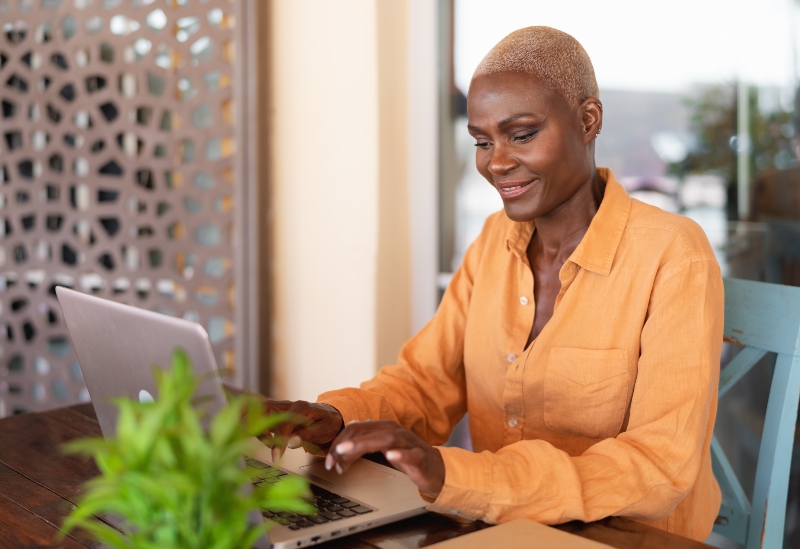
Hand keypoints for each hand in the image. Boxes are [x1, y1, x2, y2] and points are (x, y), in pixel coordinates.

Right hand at [261, 400, 343, 460]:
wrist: (331, 416)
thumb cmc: (328, 423)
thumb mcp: (323, 430)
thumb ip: (306, 434)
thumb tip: (290, 442)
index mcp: (302, 407)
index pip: (285, 422)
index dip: (279, 439)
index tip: (276, 456)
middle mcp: (289, 405)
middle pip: (267, 411)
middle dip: (261, 427)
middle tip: (266, 446)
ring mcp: (281, 408)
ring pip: (261, 413)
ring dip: (259, 427)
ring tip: (267, 445)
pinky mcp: (277, 414)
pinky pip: (263, 418)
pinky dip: (261, 429)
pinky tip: (268, 441)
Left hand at [325, 420, 444, 498]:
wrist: (436, 469)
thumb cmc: (406, 459)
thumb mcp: (380, 452)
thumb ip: (361, 447)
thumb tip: (337, 450)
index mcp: (382, 428)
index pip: (356, 428)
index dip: (339, 442)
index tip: (329, 460)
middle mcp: (394, 431)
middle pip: (366, 431)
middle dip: (345, 445)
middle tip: (332, 460)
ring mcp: (408, 442)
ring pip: (385, 439)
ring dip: (363, 444)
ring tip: (347, 451)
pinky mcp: (420, 457)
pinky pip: (411, 454)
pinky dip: (400, 454)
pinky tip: (391, 455)